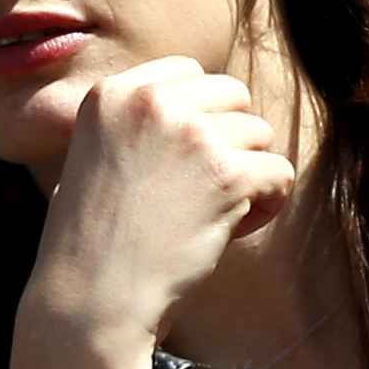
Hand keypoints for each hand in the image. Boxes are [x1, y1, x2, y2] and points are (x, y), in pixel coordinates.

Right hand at [26, 55, 293, 341]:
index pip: (188, 72)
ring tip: (212, 212)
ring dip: (247, 173)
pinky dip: (267, 204)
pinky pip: (278, 172)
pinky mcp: (227, 174)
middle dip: (229, 139)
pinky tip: (231, 228)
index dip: (197, 114)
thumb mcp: (94, 156)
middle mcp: (151, 102)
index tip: (181, 160)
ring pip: (259, 133)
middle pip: (231, 95)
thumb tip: (200, 104)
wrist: (93, 296)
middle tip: (204, 186)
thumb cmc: (90, 238)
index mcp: (114, 93)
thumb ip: (138, 122)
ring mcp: (191, 135)